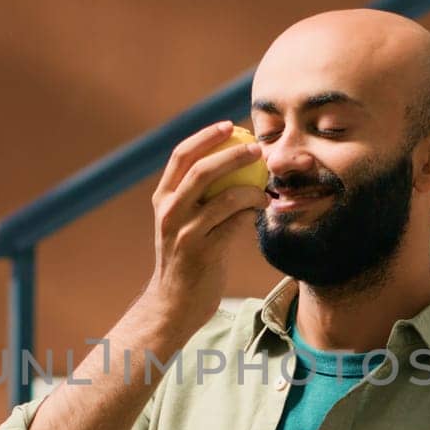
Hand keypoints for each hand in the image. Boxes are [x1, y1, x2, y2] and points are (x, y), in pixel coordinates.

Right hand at [141, 121, 266, 334]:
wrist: (174, 303)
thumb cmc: (186, 258)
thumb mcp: (182, 223)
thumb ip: (197, 197)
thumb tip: (231, 164)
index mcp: (162, 199)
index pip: (180, 156)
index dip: (205, 136)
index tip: (229, 126)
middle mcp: (169, 212)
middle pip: (201, 169)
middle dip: (233, 153)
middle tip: (257, 149)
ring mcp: (184, 232)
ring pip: (224, 197)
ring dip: (251, 186)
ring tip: (266, 184)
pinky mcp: (203, 252)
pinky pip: (235, 223)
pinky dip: (251, 211)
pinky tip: (262, 208)